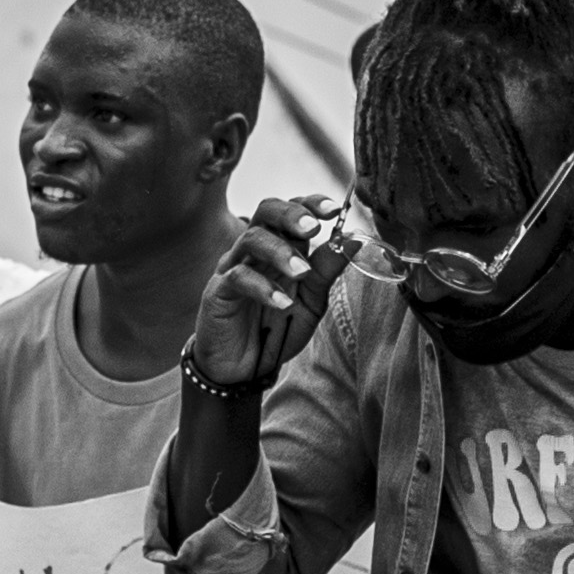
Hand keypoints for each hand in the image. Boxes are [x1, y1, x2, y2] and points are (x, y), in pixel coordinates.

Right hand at [187, 195, 360, 396]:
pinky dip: (263, 288)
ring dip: (280, 252)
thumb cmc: (277, 328)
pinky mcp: (218, 291)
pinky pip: (238, 277)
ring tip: (302, 272)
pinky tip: (282, 303)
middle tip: (312, 228)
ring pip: (251, 239)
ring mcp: (234, 267)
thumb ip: (327, 270)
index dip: (310, 204)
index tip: (334, 210)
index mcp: (279, 246)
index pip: (290, 211)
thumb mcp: (311, 301)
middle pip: (265, 211)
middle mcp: (255, 250)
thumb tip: (355, 239)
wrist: (245, 369)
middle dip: (290, 214)